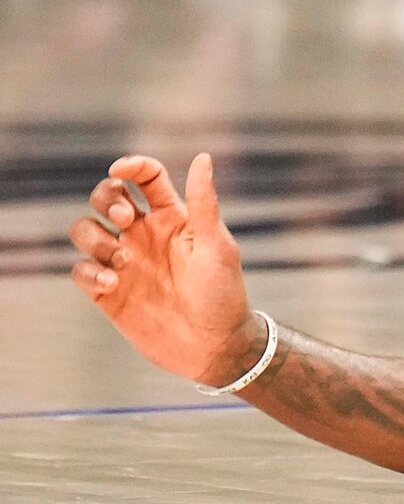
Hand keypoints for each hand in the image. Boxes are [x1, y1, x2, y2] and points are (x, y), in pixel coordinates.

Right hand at [68, 155, 258, 388]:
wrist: (214, 346)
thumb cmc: (223, 294)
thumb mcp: (216, 246)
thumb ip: (203, 203)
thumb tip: (203, 157)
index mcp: (172, 218)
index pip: (146, 178)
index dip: (130, 166)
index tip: (120, 170)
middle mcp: (144, 235)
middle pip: (107, 197)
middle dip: (106, 199)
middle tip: (127, 220)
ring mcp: (124, 262)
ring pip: (85, 230)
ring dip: (94, 238)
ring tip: (123, 261)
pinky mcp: (108, 292)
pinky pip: (81, 270)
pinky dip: (89, 271)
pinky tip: (112, 284)